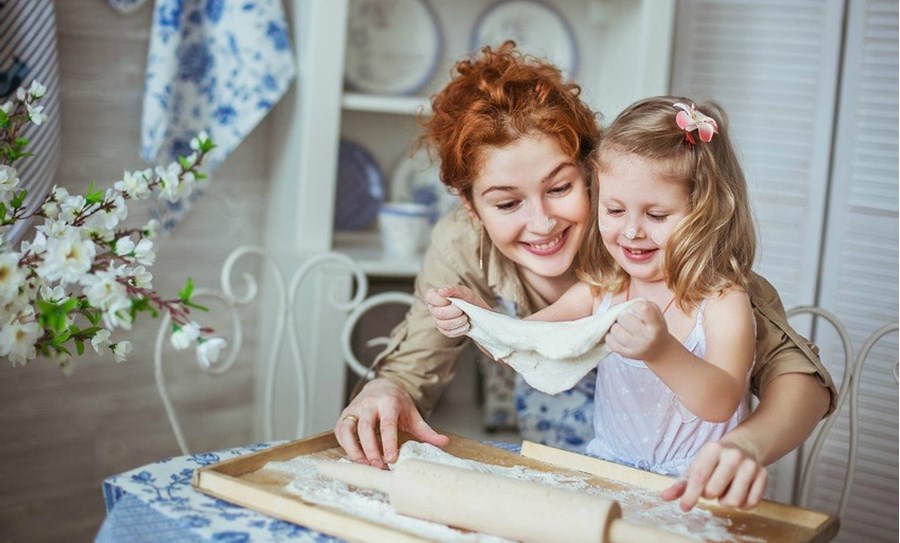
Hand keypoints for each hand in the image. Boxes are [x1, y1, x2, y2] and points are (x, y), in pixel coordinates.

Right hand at [334, 378, 449, 468]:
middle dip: (370, 448)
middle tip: (378, 466)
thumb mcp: (413, 415)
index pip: (387, 424)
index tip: (390, 459)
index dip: (388, 442)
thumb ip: (426, 431)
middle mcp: (369, 404)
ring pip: (348, 429)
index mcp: (388, 403)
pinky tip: (355, 458)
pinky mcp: (345, 415)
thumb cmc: (397, 404)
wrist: (381, 386)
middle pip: (365, 427)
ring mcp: (355, 409)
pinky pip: (341, 431)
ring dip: (354, 449)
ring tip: (364, 465)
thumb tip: (444, 442)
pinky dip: (345, 446)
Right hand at [425, 285, 488, 337]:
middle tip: (462, 310)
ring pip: (443, 324)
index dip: (441, 300)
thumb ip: (453, 289)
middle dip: (454, 312)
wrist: (478, 313)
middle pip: (438, 313)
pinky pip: (449, 332)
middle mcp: (433, 309)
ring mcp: (438, 321)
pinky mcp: (444, 331)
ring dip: (458, 321)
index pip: (430, 297)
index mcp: (435, 296)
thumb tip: (442, 291)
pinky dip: (460, 329)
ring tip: (465, 317)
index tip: (451, 301)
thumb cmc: (469, 300)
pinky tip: (465, 325)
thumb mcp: (464, 292)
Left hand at [605, 300, 669, 359]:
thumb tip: (622, 306)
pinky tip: (617, 335)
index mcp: (655, 325)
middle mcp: (646, 337)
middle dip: (623, 316)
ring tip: (621, 327)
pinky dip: (610, 336)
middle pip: (624, 318)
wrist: (659, 350)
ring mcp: (635, 347)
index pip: (642, 309)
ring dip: (615, 326)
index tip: (636, 309)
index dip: (635, 306)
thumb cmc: (654, 328)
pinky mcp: (626, 353)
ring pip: (615, 330)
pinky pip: (610, 341)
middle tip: (627, 319)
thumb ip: (642, 304)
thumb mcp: (656, 314)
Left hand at [661, 440, 767, 510]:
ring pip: (733, 501)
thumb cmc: (714, 461)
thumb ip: (681, 484)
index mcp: (712, 449)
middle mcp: (733, 455)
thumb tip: (664, 497)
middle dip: (708, 495)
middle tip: (711, 488)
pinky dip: (741, 505)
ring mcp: (750, 465)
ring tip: (724, 490)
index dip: (690, 495)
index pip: (699, 477)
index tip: (684, 507)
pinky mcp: (764, 475)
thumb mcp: (696, 467)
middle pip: (714, 491)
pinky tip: (737, 493)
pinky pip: (750, 504)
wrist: (744, 447)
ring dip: (725, 502)